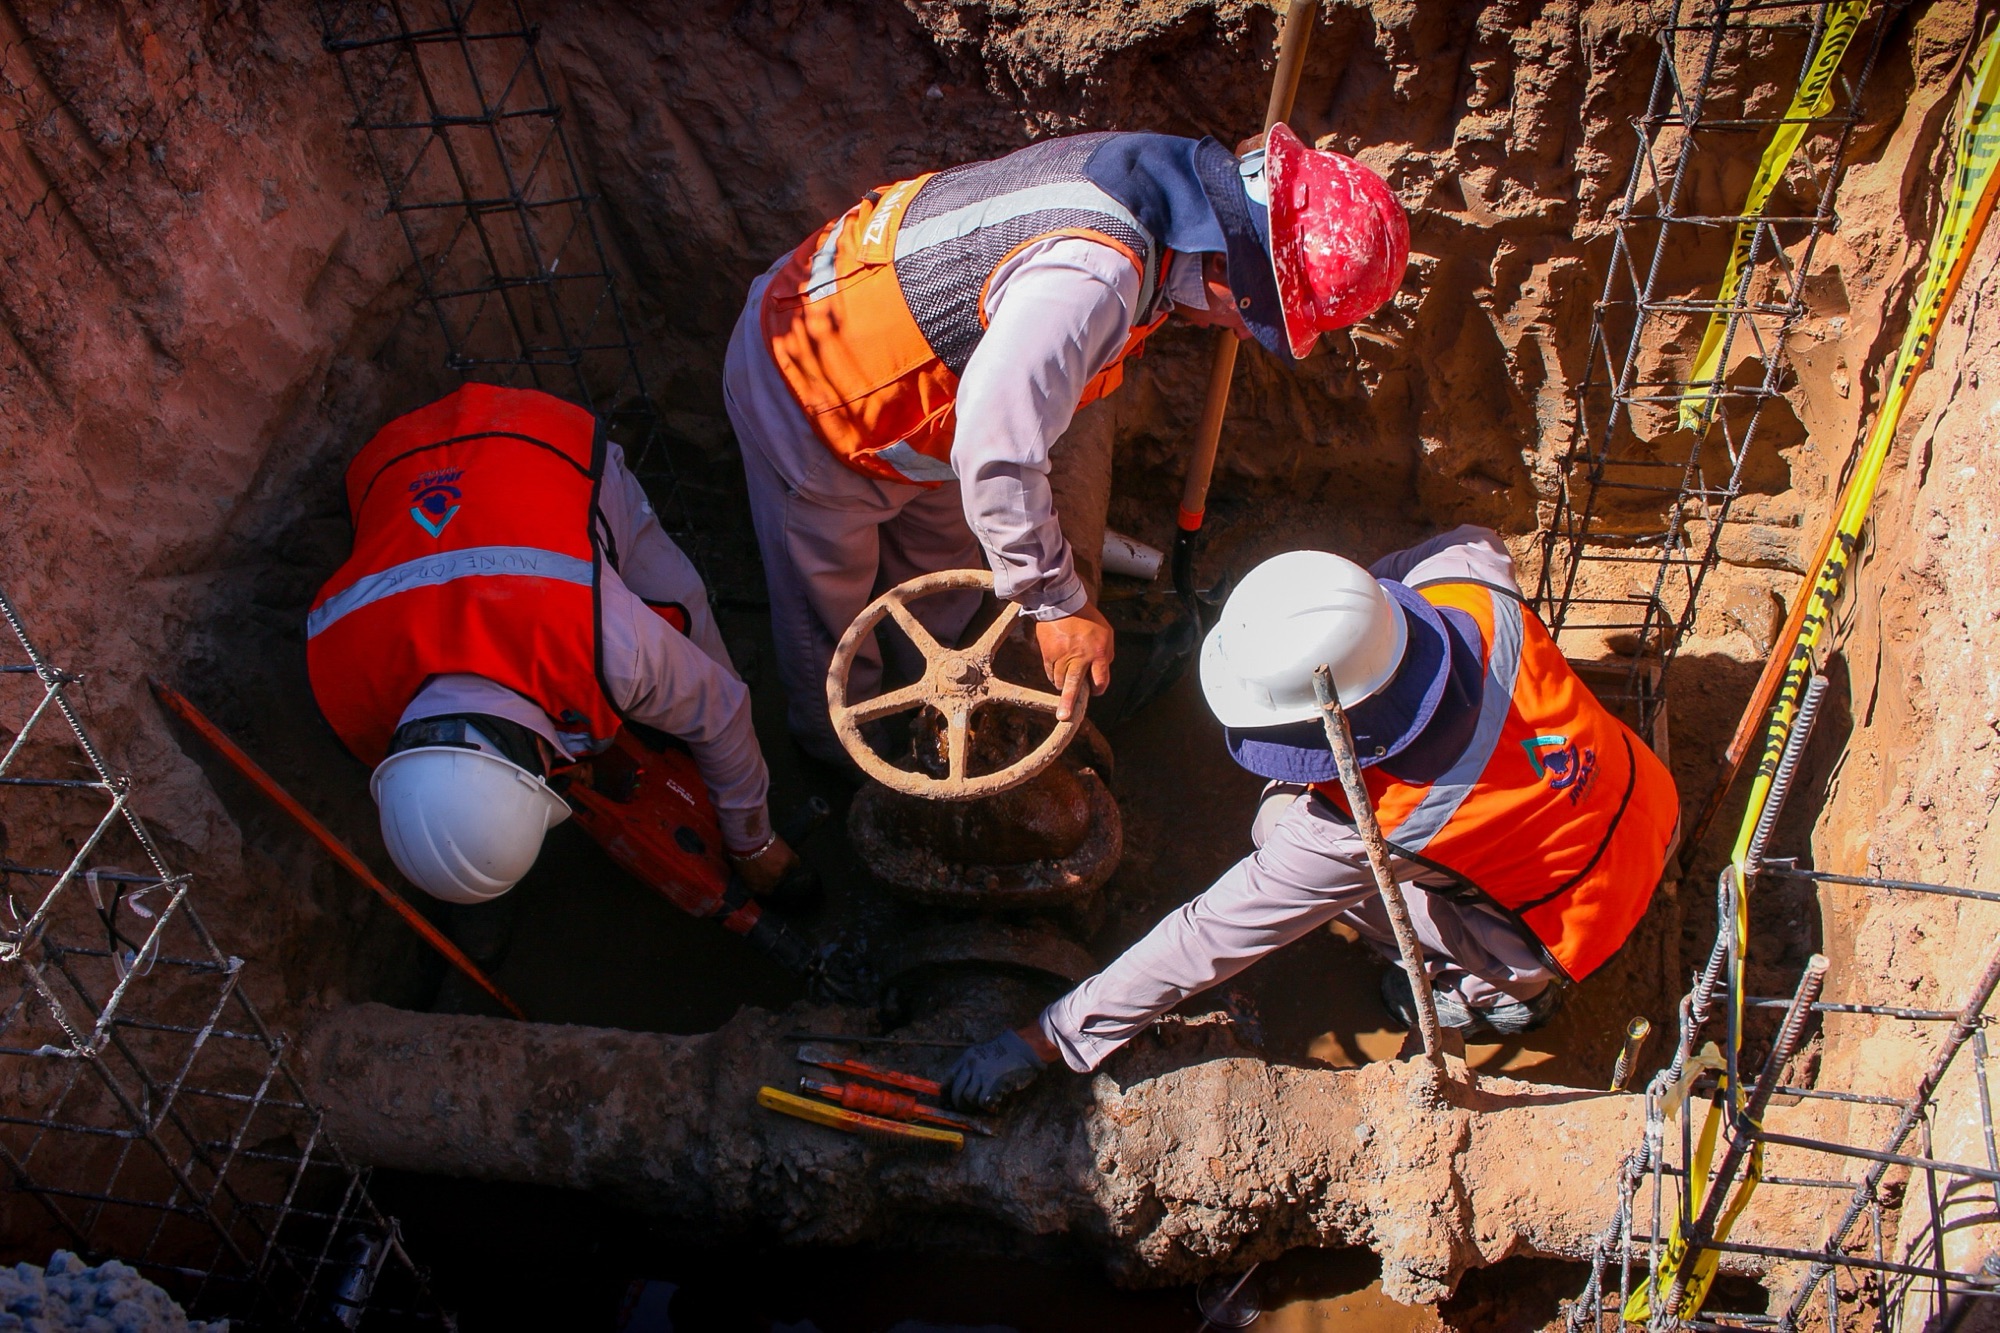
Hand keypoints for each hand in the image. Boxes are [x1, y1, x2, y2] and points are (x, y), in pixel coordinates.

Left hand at [728, 835, 799, 895]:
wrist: (747, 839)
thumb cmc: (736, 850)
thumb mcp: (735, 867)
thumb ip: (742, 873)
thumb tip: (741, 872)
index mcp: (755, 886)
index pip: (765, 891)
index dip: (765, 882)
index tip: (763, 876)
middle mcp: (769, 882)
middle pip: (776, 882)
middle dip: (773, 874)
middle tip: (770, 864)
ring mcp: (780, 872)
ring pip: (786, 872)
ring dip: (782, 866)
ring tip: (778, 857)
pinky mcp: (788, 861)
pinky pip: (795, 863)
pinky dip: (793, 860)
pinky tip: (788, 855)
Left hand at [942, 1026, 1052, 1112]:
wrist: (1022, 1047)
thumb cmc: (1005, 1051)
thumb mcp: (982, 1053)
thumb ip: (972, 1067)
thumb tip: (964, 1087)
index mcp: (966, 1057)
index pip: (949, 1077)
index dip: (946, 1092)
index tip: (945, 1101)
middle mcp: (971, 1065)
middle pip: (957, 1091)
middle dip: (958, 1103)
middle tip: (964, 1108)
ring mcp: (981, 1074)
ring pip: (968, 1097)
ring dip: (973, 1105)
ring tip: (981, 1105)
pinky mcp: (993, 1082)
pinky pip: (983, 1100)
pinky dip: (986, 1106)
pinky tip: (992, 1104)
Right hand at [1034, 602, 1114, 721]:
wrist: (1062, 603)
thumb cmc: (1088, 619)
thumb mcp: (1106, 634)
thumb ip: (1106, 655)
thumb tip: (1101, 674)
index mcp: (1098, 653)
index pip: (1100, 680)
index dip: (1098, 688)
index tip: (1095, 690)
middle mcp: (1080, 657)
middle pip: (1074, 685)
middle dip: (1069, 702)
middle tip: (1064, 717)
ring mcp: (1062, 656)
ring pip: (1061, 680)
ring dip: (1064, 686)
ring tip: (1065, 688)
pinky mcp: (1048, 654)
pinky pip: (1050, 673)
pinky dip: (1055, 676)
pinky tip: (1058, 674)